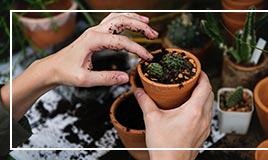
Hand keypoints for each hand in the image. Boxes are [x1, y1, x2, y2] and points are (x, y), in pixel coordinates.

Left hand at [2, 13, 157, 120]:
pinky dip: (125, 20)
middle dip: (140, 26)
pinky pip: (112, 22)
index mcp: (93, 40)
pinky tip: (132, 24)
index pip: (121, 42)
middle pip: (122, 21)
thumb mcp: (85, 79)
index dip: (137, 49)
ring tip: (147, 23)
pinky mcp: (95, 34)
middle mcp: (95, 31)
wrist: (52, 68)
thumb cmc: (65, 72)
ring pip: (117, 17)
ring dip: (133, 19)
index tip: (147, 58)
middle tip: (154, 34)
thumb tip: (126, 77)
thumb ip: (106, 78)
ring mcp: (95, 31)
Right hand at [134, 71, 213, 159]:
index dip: (203, 75)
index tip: (197, 70)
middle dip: (203, 83)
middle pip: (210, 94)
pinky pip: (207, 115)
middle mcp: (203, 118)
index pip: (205, 86)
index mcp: (194, 111)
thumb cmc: (164, 146)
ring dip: (204, 95)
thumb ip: (145, 102)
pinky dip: (203, 107)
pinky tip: (191, 109)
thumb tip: (139, 91)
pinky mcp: (203, 134)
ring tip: (191, 92)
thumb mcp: (151, 119)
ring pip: (210, 105)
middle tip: (192, 79)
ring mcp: (205, 127)